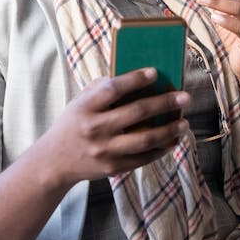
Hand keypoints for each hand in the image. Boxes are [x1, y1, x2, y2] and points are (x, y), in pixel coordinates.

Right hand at [40, 68, 190, 187]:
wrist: (55, 160)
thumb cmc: (73, 123)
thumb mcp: (80, 101)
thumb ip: (103, 89)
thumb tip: (138, 77)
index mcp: (85, 107)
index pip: (113, 88)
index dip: (135, 79)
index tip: (155, 72)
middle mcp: (95, 128)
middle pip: (136, 113)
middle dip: (165, 103)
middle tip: (185, 97)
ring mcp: (104, 150)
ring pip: (145, 139)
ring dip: (169, 130)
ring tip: (184, 123)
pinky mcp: (113, 167)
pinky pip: (144, 158)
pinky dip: (161, 149)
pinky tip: (172, 140)